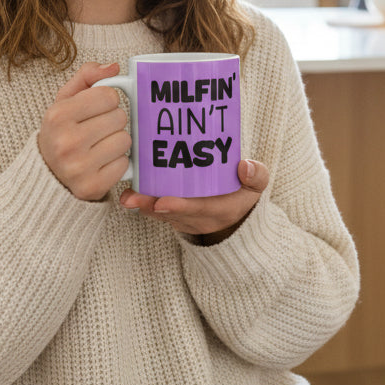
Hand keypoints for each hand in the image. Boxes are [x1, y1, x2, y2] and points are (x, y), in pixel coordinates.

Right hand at [38, 62, 130, 200]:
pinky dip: (117, 163)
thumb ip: (87, 77)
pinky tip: (101, 163)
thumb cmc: (62, 131)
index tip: (96, 109)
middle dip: (113, 121)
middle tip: (97, 130)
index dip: (107, 100)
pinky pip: (125, 165)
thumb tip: (114, 68)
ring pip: (125, 140)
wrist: (47, 175)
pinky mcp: (92, 186)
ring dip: (117, 142)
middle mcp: (66, 142)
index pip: (108, 95)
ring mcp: (78, 167)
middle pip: (119, 117)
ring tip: (99, 146)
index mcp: (58, 115)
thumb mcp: (65, 100)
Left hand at [121, 158, 267, 243]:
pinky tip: (129, 190)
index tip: (162, 202)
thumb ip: (257, 175)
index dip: (180, 206)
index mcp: (222, 209)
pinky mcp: (174, 214)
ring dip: (142, 204)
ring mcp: (185, 218)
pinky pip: (156, 210)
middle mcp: (199, 218)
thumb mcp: (257, 185)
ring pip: (160, 213)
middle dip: (151, 205)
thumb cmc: (243, 193)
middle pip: (172, 213)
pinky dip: (143, 202)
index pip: (199, 209)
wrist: (235, 215)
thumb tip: (245, 166)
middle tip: (131, 198)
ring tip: (126, 195)